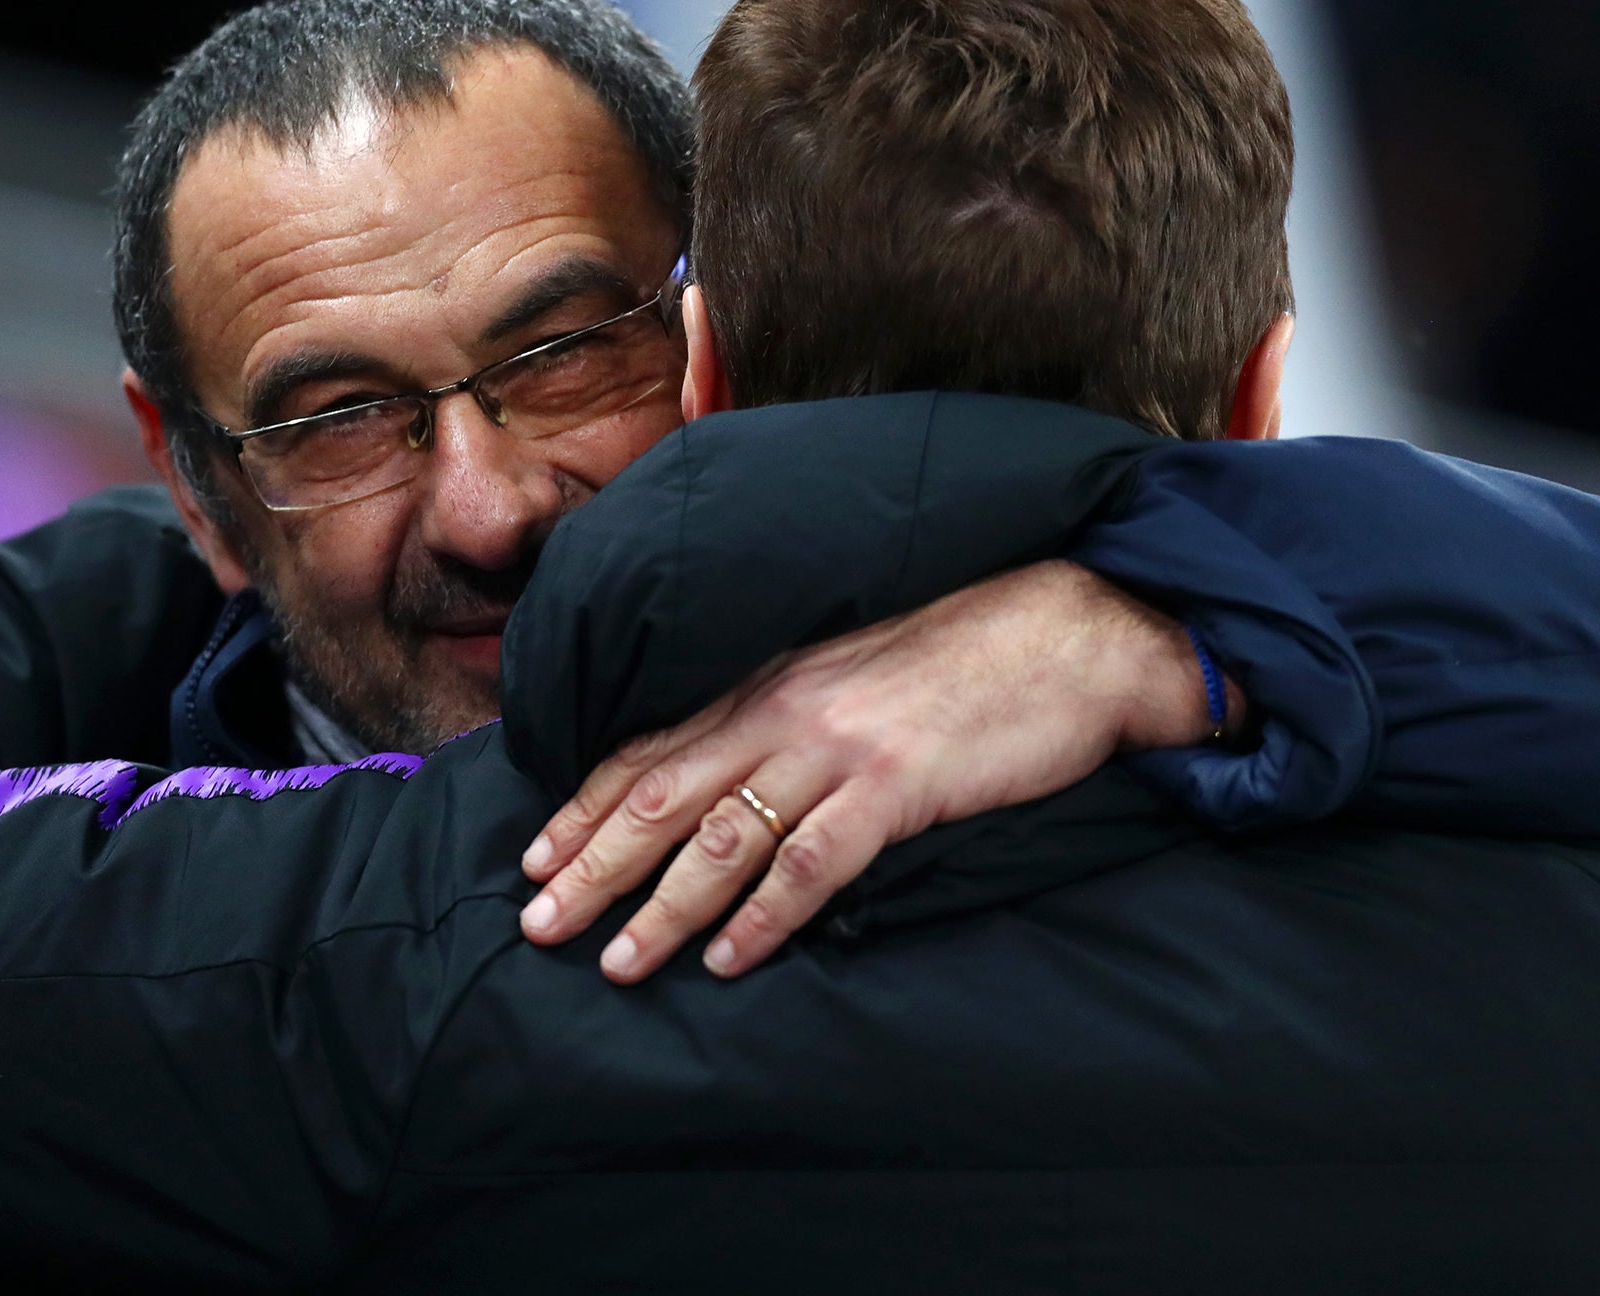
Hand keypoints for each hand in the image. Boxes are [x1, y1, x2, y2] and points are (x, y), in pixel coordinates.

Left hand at [516, 560, 1237, 982]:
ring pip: (722, 837)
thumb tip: (730, 782)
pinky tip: (730, 961)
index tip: (534, 858)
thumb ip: (786, 721)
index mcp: (768, 686)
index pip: (650, 749)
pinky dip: (765, 917)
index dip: (584, 806)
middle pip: (661, 796)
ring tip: (618, 964)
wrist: (1065, 635)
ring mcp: (836, 750)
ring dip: (662, 906)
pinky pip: (812, 862)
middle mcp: (783, 713)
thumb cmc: (961, 662)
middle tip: (538, 923)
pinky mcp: (894, 787)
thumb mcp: (849, 677)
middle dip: (592, 864)